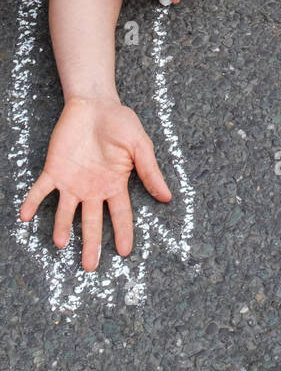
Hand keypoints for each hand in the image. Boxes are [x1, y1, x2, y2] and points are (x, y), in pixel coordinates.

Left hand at [19, 97, 170, 270]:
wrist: (95, 103)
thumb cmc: (121, 122)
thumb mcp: (141, 146)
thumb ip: (150, 172)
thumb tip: (167, 197)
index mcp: (115, 184)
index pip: (119, 214)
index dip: (122, 233)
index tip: (124, 253)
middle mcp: (92, 189)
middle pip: (91, 222)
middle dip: (90, 244)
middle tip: (89, 267)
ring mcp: (72, 181)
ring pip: (64, 211)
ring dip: (60, 226)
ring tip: (59, 242)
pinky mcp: (54, 170)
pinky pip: (40, 190)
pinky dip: (31, 202)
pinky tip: (24, 215)